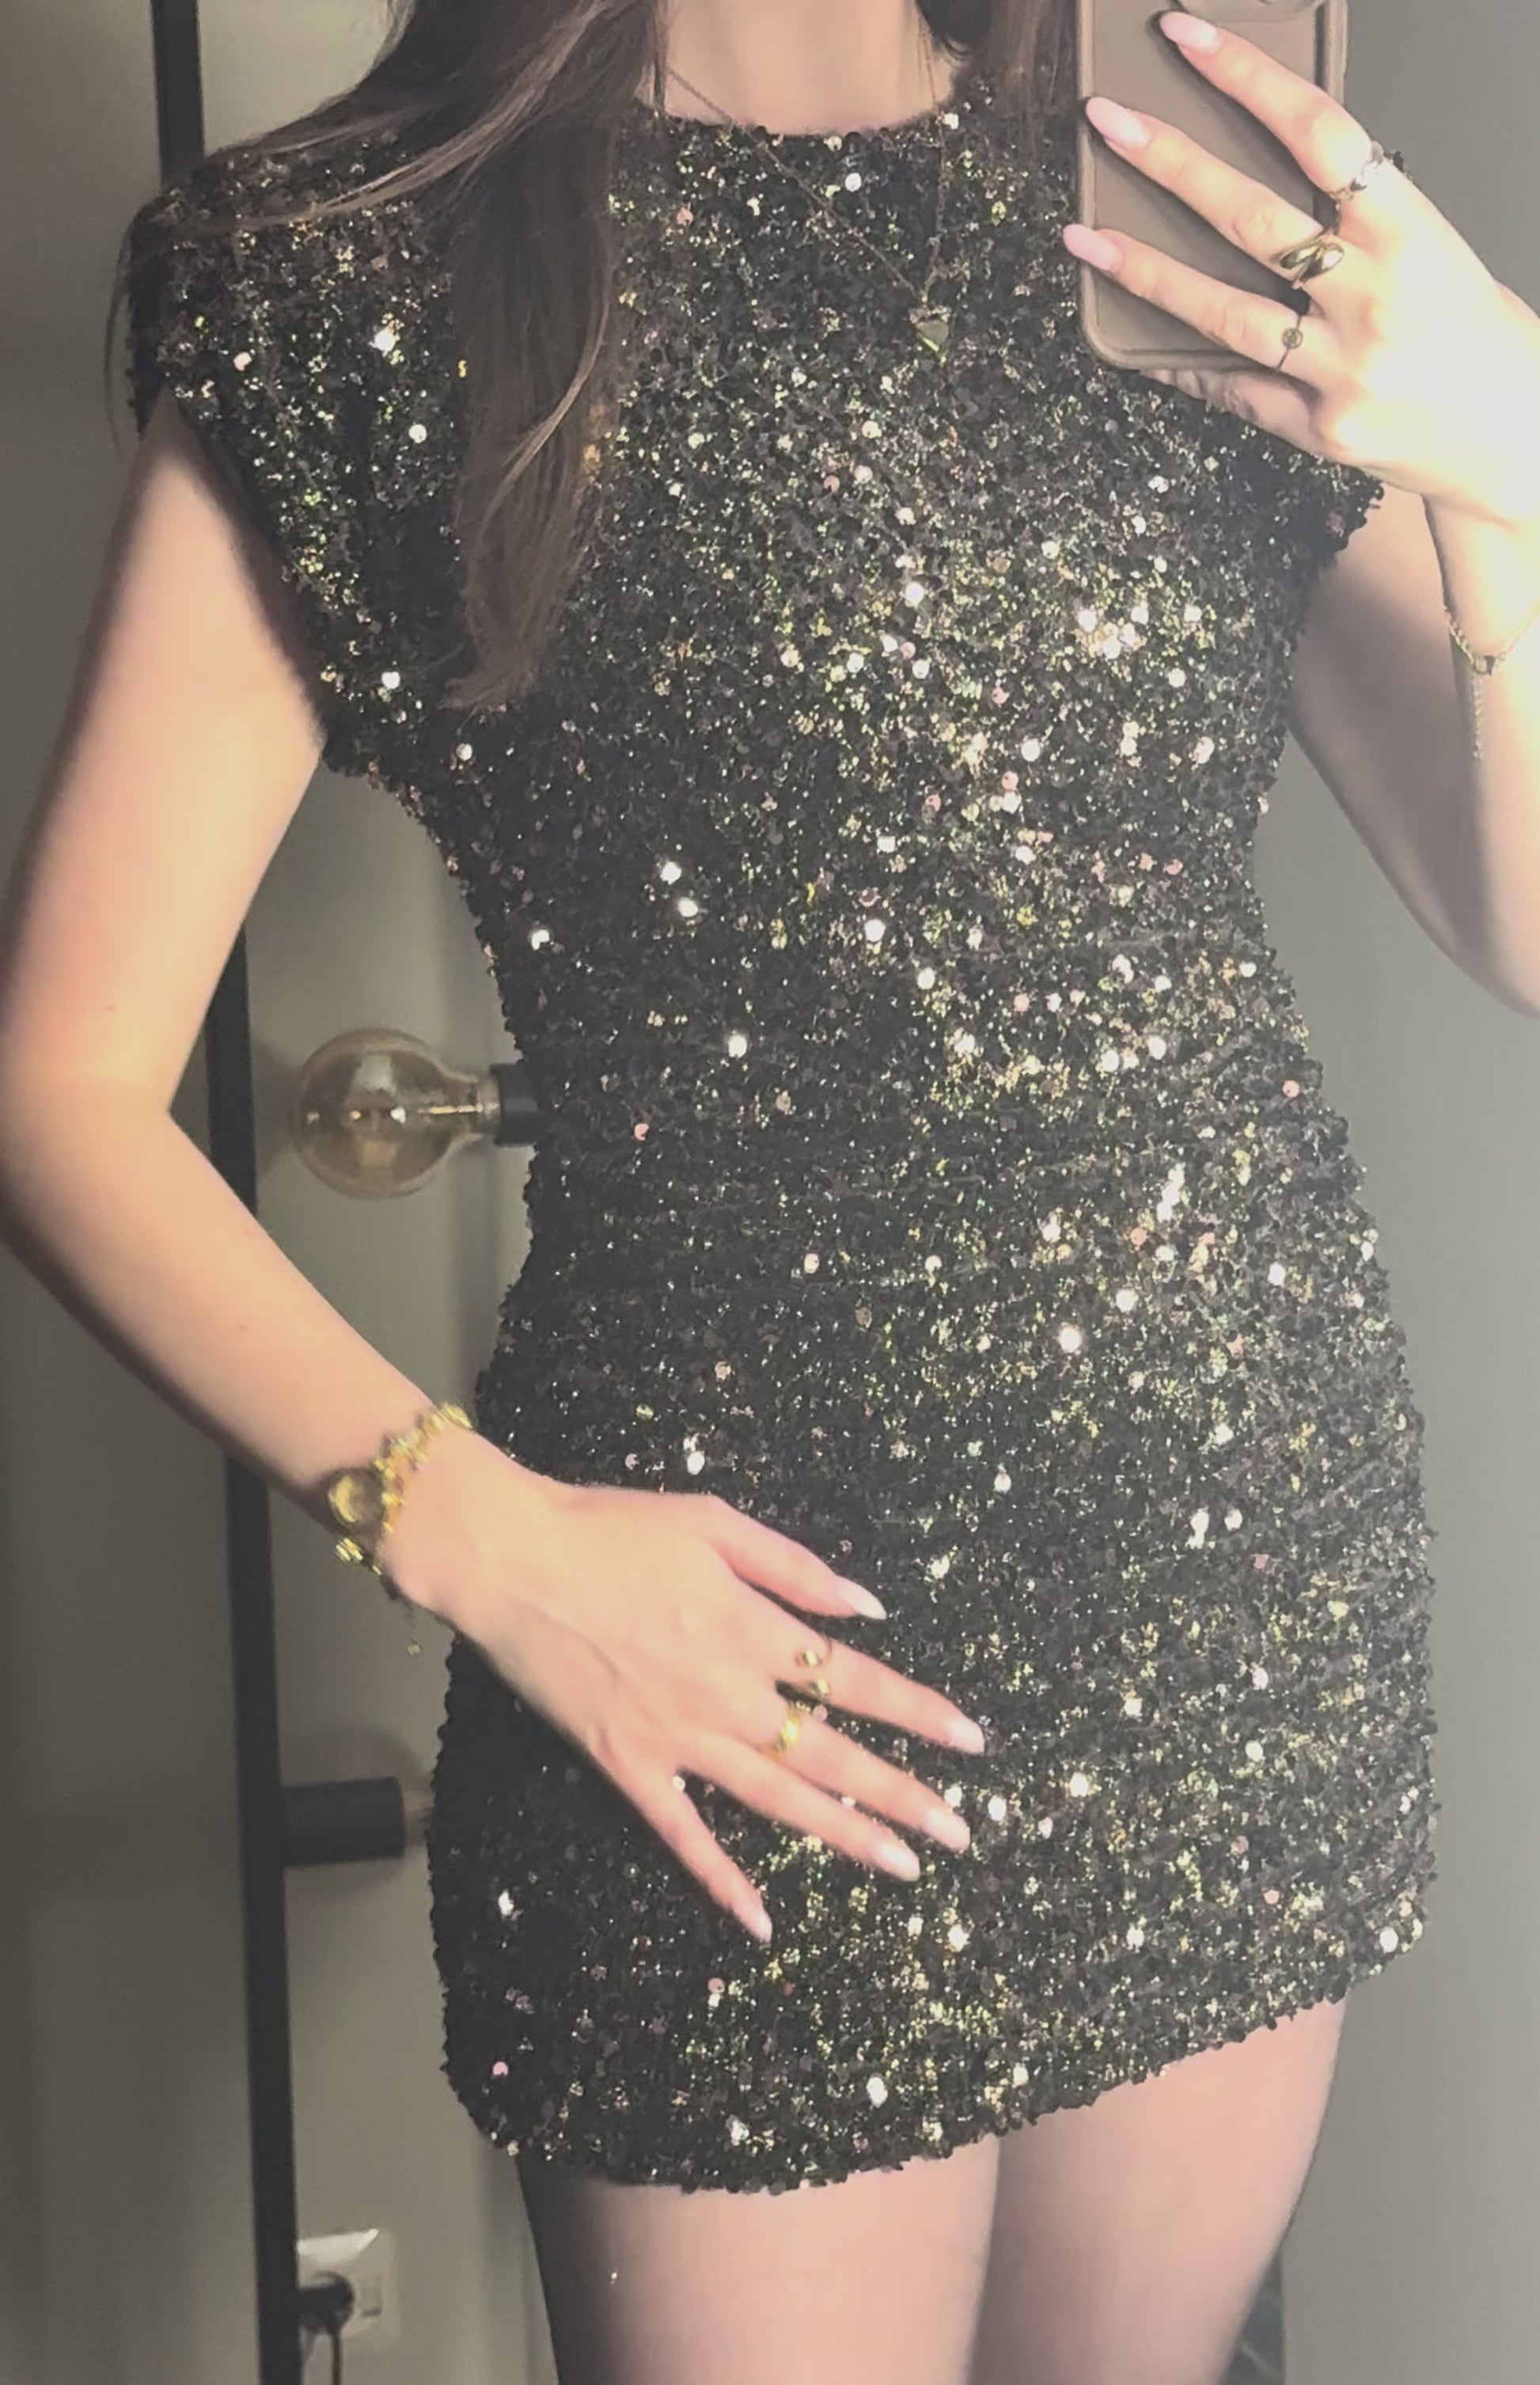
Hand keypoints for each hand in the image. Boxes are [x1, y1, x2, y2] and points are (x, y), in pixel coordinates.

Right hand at [382, 1429, 986, 1943]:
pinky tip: (762, 1920)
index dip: (916, 1711)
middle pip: (830, 1751)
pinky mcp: (627, 1766)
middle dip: (901, 1794)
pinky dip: (721, 1879)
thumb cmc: (611, 1528)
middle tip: (959, 1834)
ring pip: (776, 1798)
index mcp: (751, 1627)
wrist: (511, 1559)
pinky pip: (683, 1834)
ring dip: (843, 1834)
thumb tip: (866, 1608)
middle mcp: (726, 1691)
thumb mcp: (714, 1523)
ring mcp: (677, 1736)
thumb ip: (794, 1568)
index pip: (853, 1678)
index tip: (971, 1743)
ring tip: (902, 1865)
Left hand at [1065, 9, 1539, 527]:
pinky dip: (1185, 367)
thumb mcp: (1433, 250)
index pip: (1321, 133)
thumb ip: (1360, 217)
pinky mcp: (1320, 430)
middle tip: (1107, 122)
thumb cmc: (1472, 331)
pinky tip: (1136, 347)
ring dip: (1146, 271)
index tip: (1187, 38)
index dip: (1248, 78)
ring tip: (1085, 239)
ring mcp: (1343, 369)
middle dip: (1171, 164)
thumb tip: (1269, 174)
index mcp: (1411, 232)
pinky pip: (1237, 390)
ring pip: (1225, 311)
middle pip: (1254, 218)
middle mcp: (1374, 297)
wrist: (1516, 437)